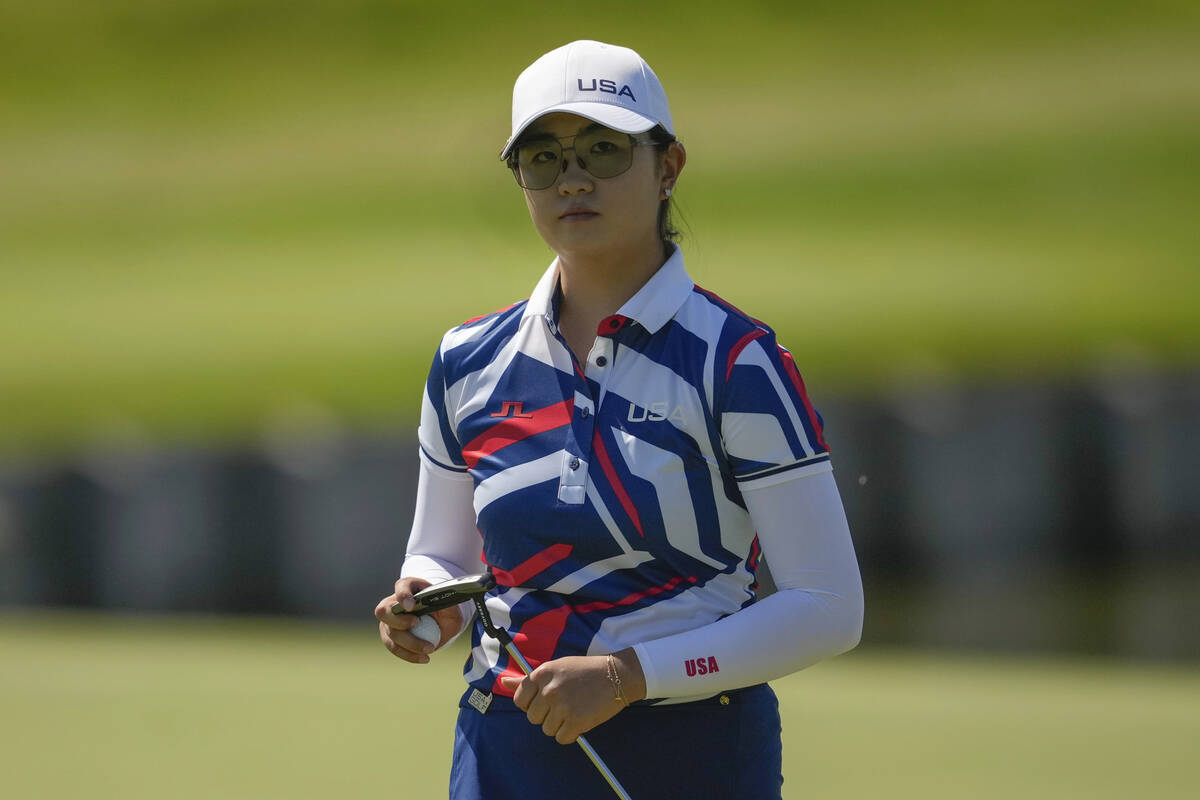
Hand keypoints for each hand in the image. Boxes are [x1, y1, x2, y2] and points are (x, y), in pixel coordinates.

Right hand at [374, 576, 463, 663]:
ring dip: (410, 643)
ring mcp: (389, 620)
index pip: (401, 587)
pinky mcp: (389, 636)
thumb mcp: (451, 605)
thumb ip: (448, 603)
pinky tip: (424, 658)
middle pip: (384, 610)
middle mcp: (393, 602)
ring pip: (390, 633)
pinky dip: (409, 655)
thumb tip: (445, 602)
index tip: (411, 606)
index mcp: (409, 587)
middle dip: (399, 620)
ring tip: (429, 648)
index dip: (403, 596)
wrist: (440, 621)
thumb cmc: (444, 608)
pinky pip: (394, 648)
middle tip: (417, 623)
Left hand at [499, 649, 645, 743]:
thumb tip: (503, 682)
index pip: (519, 700)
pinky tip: (581, 719)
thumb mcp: (555, 667)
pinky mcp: (576, 720)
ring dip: (560, 725)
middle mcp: (549, 689)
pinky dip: (571, 733)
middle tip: (564, 705)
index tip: (544, 702)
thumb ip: (528, 679)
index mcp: (542, 673)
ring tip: (575, 709)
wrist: (616, 674)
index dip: (531, 705)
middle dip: (546, 715)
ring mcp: (562, 705)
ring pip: (547, 729)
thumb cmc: (585, 671)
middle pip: (533, 718)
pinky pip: (562, 738)